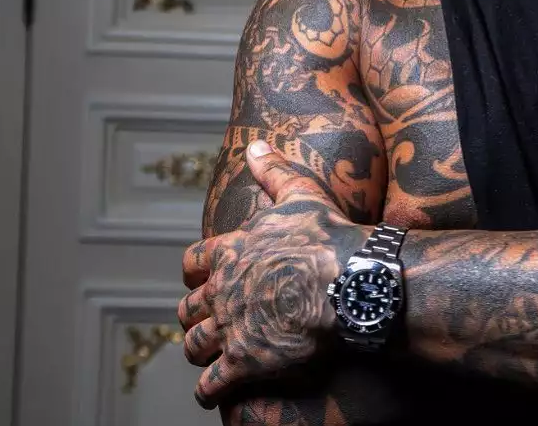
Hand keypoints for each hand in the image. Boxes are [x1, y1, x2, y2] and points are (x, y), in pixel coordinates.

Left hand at [178, 141, 364, 408]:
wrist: (348, 281)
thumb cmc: (327, 236)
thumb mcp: (300, 194)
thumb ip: (272, 171)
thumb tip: (253, 146)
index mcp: (231, 250)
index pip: (193, 262)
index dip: (194, 272)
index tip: (198, 277)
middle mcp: (223, 288)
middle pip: (189, 306)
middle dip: (194, 313)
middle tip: (202, 319)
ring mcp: (231, 326)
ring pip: (195, 343)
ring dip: (198, 348)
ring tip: (205, 352)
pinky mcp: (244, 360)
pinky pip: (211, 384)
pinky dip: (207, 390)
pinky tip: (210, 391)